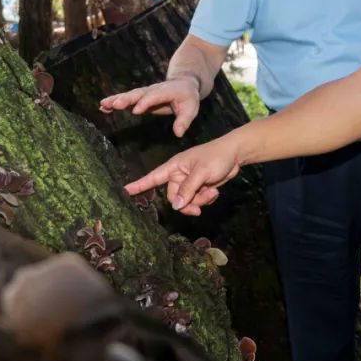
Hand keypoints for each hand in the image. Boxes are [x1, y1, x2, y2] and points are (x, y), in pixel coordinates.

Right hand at [99, 77, 200, 136]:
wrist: (183, 83)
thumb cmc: (188, 97)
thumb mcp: (191, 108)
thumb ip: (184, 121)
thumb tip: (178, 133)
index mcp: (166, 91)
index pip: (154, 96)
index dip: (145, 103)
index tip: (136, 110)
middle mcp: (153, 89)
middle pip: (138, 93)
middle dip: (126, 99)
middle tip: (115, 104)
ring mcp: (145, 92)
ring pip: (129, 95)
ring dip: (116, 99)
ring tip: (103, 105)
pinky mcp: (140, 97)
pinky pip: (126, 99)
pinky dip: (114, 102)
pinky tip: (103, 107)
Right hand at [123, 137, 240, 214]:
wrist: (235, 154)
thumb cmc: (216, 156)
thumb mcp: (202, 173)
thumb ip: (188, 189)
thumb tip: (175, 205)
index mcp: (174, 167)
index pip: (153, 177)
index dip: (139, 185)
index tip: (125, 191)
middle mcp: (179, 175)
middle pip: (174, 197)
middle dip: (187, 203)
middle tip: (199, 206)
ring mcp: (190, 182)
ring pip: (187, 201)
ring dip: (199, 201)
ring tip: (211, 192)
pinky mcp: (200, 187)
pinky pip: (198, 201)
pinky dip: (206, 199)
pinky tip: (215, 191)